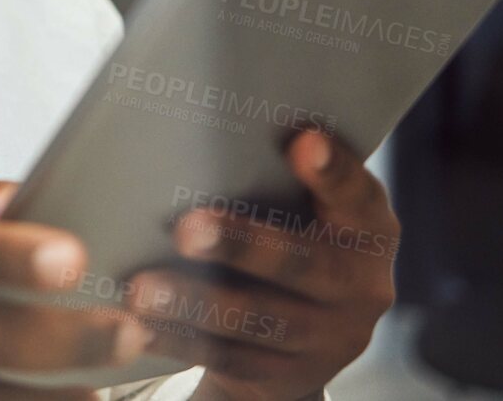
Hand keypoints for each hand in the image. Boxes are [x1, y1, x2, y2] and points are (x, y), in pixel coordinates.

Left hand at [125, 131, 398, 400]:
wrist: (302, 338)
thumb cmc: (290, 237)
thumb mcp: (305, 209)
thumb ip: (273, 175)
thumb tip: (198, 127)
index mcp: (367, 230)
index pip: (357, 195)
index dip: (334, 171)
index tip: (303, 142)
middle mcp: (358, 287)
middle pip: (301, 265)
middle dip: (242, 245)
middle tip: (187, 229)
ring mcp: (324, 339)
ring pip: (255, 320)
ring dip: (194, 304)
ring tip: (142, 289)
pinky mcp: (282, 376)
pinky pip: (225, 358)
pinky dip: (175, 340)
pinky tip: (135, 325)